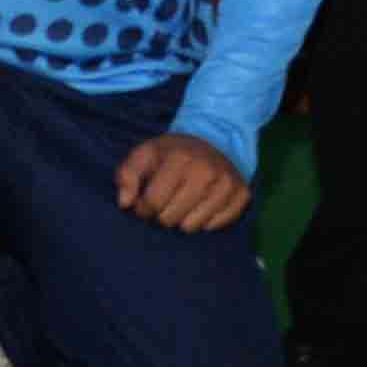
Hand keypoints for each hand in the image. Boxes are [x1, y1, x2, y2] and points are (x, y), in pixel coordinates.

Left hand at [115, 134, 251, 232]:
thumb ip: (126, 175)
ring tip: (182, 203)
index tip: (144, 201)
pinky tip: (202, 205)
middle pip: (171, 219)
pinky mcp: (242, 195)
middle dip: (162, 215)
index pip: (152, 203)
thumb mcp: (145, 154)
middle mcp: (206, 171)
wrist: (214, 139)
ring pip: (192, 227)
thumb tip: (125, 203)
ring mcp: (227, 183)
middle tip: (165, 202)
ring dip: (182, 220)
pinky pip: (216, 226)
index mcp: (180, 159)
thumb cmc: (173, 153)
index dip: (143, 208)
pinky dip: (205, 221)